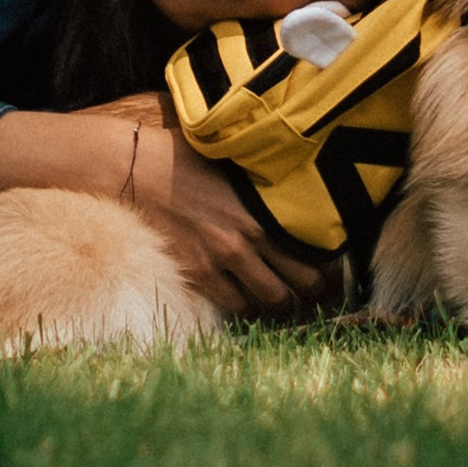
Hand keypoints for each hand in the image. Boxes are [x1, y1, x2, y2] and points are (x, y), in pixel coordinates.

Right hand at [126, 130, 340, 320]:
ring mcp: (222, 258)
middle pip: (298, 284)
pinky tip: (245, 300)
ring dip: (276, 305)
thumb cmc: (187, 158)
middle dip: (309, 294)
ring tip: (278, 301)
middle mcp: (248, 237)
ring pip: (267, 301)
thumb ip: (263, 188)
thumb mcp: (236, 166)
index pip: (312, 249)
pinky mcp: (197, 272)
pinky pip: (233, 305)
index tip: (330, 272)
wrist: (137, 169)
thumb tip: (291, 187)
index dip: (327, 267)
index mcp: (264, 209)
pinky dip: (244, 307)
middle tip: (311, 296)